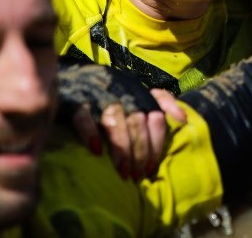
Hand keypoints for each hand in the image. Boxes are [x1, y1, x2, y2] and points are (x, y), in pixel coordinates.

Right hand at [56, 60, 186, 179]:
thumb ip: (161, 102)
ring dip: (121, 149)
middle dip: (141, 151)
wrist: (69, 76)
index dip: (156, 141)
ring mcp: (97, 94)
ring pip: (114, 121)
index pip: (154, 113)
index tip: (152, 166)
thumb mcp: (136, 92)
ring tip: (124, 173)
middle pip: (136, 121)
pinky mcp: (74, 100)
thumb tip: (183, 120)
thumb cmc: (109, 90)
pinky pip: (83, 116)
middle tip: (138, 175)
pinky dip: (90, 133)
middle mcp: (119, 90)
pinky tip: (96, 151)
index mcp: (136, 89)